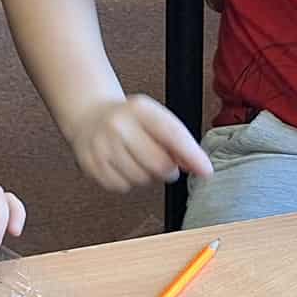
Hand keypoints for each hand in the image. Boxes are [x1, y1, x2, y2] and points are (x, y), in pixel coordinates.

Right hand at [69, 93, 211, 191]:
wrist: (90, 116)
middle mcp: (119, 125)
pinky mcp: (93, 165)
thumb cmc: (128, 120)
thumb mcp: (155, 119)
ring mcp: (103, 146)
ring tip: (138, 159)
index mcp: (140, 109)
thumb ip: (179, 141)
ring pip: (141, 179)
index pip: (172, 134)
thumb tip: (200, 167)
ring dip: (147, 176)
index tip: (206, 170)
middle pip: (159, 164)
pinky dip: (128, 182)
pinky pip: (123, 187)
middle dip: (168, 169)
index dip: (191, 155)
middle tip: (164, 162)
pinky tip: (124, 166)